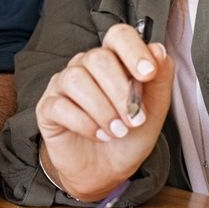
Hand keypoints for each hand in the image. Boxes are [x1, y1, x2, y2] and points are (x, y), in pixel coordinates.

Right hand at [34, 23, 172, 201]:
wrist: (107, 171)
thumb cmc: (129, 136)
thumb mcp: (154, 111)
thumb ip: (160, 80)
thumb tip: (158, 50)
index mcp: (114, 60)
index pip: (118, 36)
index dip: (133, 50)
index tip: (148, 74)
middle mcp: (86, 66)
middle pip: (98, 58)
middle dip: (121, 92)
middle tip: (135, 120)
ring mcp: (63, 84)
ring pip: (76, 79)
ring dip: (102, 109)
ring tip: (117, 132)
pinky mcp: (48, 107)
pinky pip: (60, 106)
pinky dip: (84, 123)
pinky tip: (99, 135)